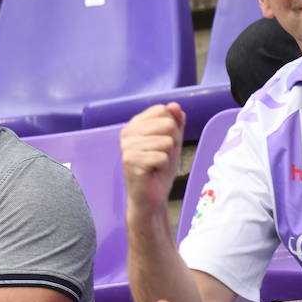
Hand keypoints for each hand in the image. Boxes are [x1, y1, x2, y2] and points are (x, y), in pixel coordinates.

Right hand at [121, 103, 185, 219]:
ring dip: (167, 155)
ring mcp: (127, 146)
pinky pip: (161, 156)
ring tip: (156, 164)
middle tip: (161, 156)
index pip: (162, 110)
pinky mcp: (130, 161)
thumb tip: (174, 105)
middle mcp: (127, 132)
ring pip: (165, 141)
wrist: (151, 196)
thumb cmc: (160, 169)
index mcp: (135, 124)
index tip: (164, 142)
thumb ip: (175, 123)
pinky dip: (162, 166)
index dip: (172, 127)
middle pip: (167, 124)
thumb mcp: (173, 142)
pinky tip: (152, 171)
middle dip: (172, 142)